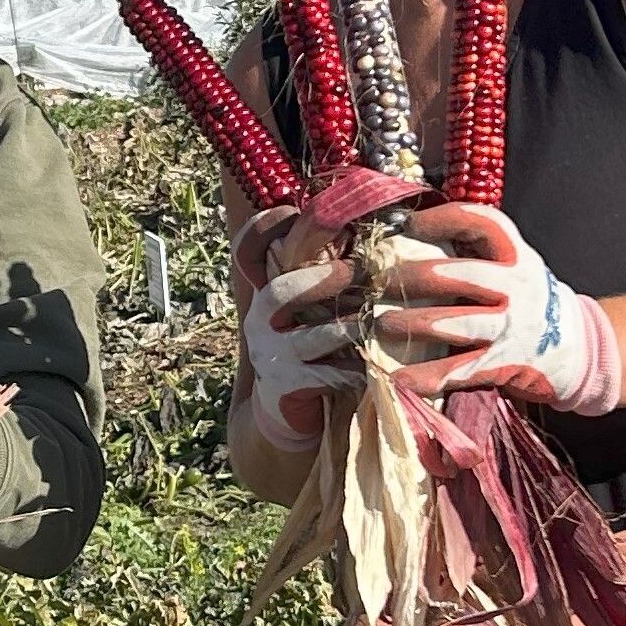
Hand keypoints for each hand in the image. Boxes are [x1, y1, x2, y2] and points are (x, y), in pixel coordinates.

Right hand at [237, 212, 361, 451]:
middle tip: (360, 272)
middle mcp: (261, 319)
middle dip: (321, 280)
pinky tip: (376, 365)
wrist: (288, 413)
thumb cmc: (314, 351)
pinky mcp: (284, 389)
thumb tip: (375, 233)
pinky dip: (354, 371)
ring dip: (349, 328)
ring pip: (310, 337)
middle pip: (278, 292)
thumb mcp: (313, 310)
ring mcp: (270, 355)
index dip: (266, 227)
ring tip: (377, 322)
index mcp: (268, 291)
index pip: (249, 250)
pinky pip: (324, 377)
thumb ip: (329, 277)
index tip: (294, 212)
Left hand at [364, 203, 617, 411]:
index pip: (485, 224)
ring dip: (418, 323)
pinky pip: (463, 370)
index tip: (411, 225)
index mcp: (516, 257)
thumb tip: (409, 240)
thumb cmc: (528, 302)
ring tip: (383, 324)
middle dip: (418, 276)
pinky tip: (402, 378)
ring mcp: (513, 328)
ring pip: (461, 323)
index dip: (446, 219)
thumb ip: (475, 254)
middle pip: (465, 274)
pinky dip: (430, 376)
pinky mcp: (506, 364)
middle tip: (382, 281)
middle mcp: (518, 288)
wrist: (578, 348)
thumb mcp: (513, 268)